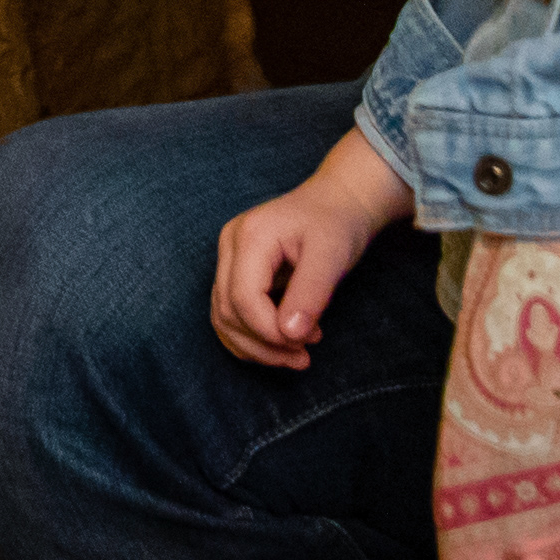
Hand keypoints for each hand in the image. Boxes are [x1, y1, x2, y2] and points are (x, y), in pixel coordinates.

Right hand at [207, 153, 408, 365]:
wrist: (337, 201)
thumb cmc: (337, 223)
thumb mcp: (331, 255)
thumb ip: (310, 294)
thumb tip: (290, 336)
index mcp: (250, 236)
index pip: (243, 299)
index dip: (269, 332)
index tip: (307, 344)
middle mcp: (230, 245)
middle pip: (227, 311)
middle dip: (263, 345)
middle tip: (303, 357)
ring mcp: (228, 257)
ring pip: (222, 317)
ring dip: (255, 346)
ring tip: (296, 355)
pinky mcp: (235, 270)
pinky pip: (229, 313)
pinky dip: (250, 337)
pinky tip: (280, 345)